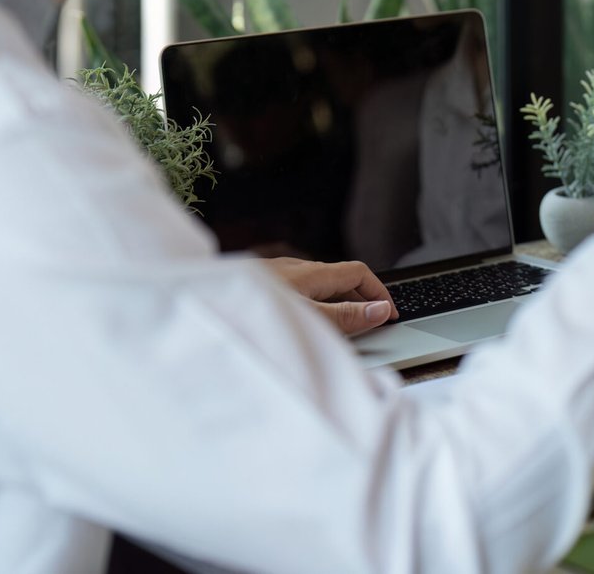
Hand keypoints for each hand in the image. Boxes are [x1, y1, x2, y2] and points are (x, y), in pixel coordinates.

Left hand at [263, 257, 398, 335]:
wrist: (204, 309)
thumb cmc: (252, 312)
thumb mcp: (307, 317)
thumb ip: (344, 315)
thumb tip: (380, 310)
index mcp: (311, 273)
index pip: (359, 272)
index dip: (379, 291)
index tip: (389, 314)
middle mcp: (296, 268)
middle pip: (340, 278)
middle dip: (361, 298)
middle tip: (372, 324)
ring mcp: (277, 275)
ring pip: (318, 284)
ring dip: (336, 301)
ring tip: (343, 326)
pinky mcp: (261, 285)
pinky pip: (299, 289)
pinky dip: (314, 303)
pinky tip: (305, 319)